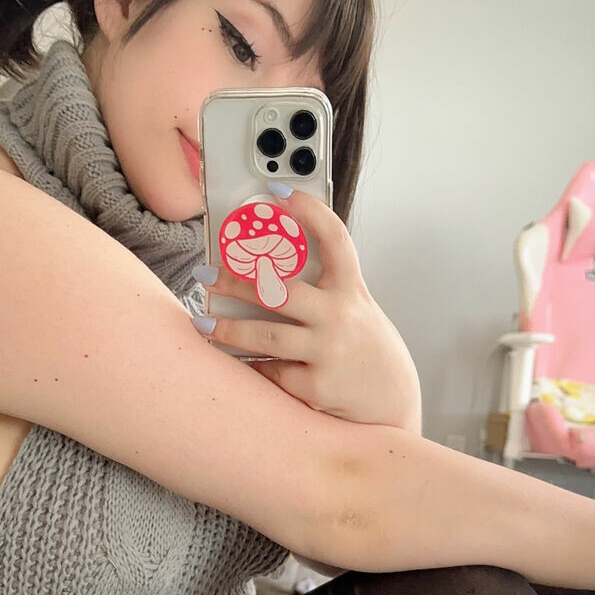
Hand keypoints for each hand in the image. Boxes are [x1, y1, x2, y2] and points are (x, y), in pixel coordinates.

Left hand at [192, 185, 422, 431]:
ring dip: (226, 328)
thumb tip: (263, 271)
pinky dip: (249, 367)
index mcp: (352, 291)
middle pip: (281, 291)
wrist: (393, 403)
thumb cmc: (365, 348)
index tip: (279, 192)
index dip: (309, 211)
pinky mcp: (316, 388)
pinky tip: (232, 361)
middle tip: (205, 274)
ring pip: (265, 336)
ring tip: (201, 322)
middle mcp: (341, 317)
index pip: (335, 240)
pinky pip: (270, 372)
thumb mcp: (356, 309)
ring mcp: (328, 353)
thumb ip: (323, 290)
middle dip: (236, 280)